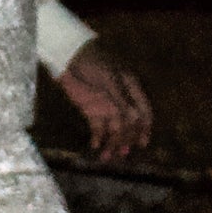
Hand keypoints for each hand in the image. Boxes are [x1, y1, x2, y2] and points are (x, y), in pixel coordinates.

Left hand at [55, 43, 152, 161]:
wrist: (66, 55)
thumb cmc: (92, 62)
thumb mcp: (109, 79)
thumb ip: (122, 100)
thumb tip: (135, 120)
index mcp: (131, 89)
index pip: (143, 111)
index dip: (145, 127)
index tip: (142, 143)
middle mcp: (121, 100)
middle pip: (129, 124)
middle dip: (126, 139)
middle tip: (121, 153)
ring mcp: (106, 105)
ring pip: (113, 129)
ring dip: (112, 142)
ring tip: (106, 156)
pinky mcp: (90, 110)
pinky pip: (97, 128)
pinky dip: (97, 138)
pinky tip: (95, 145)